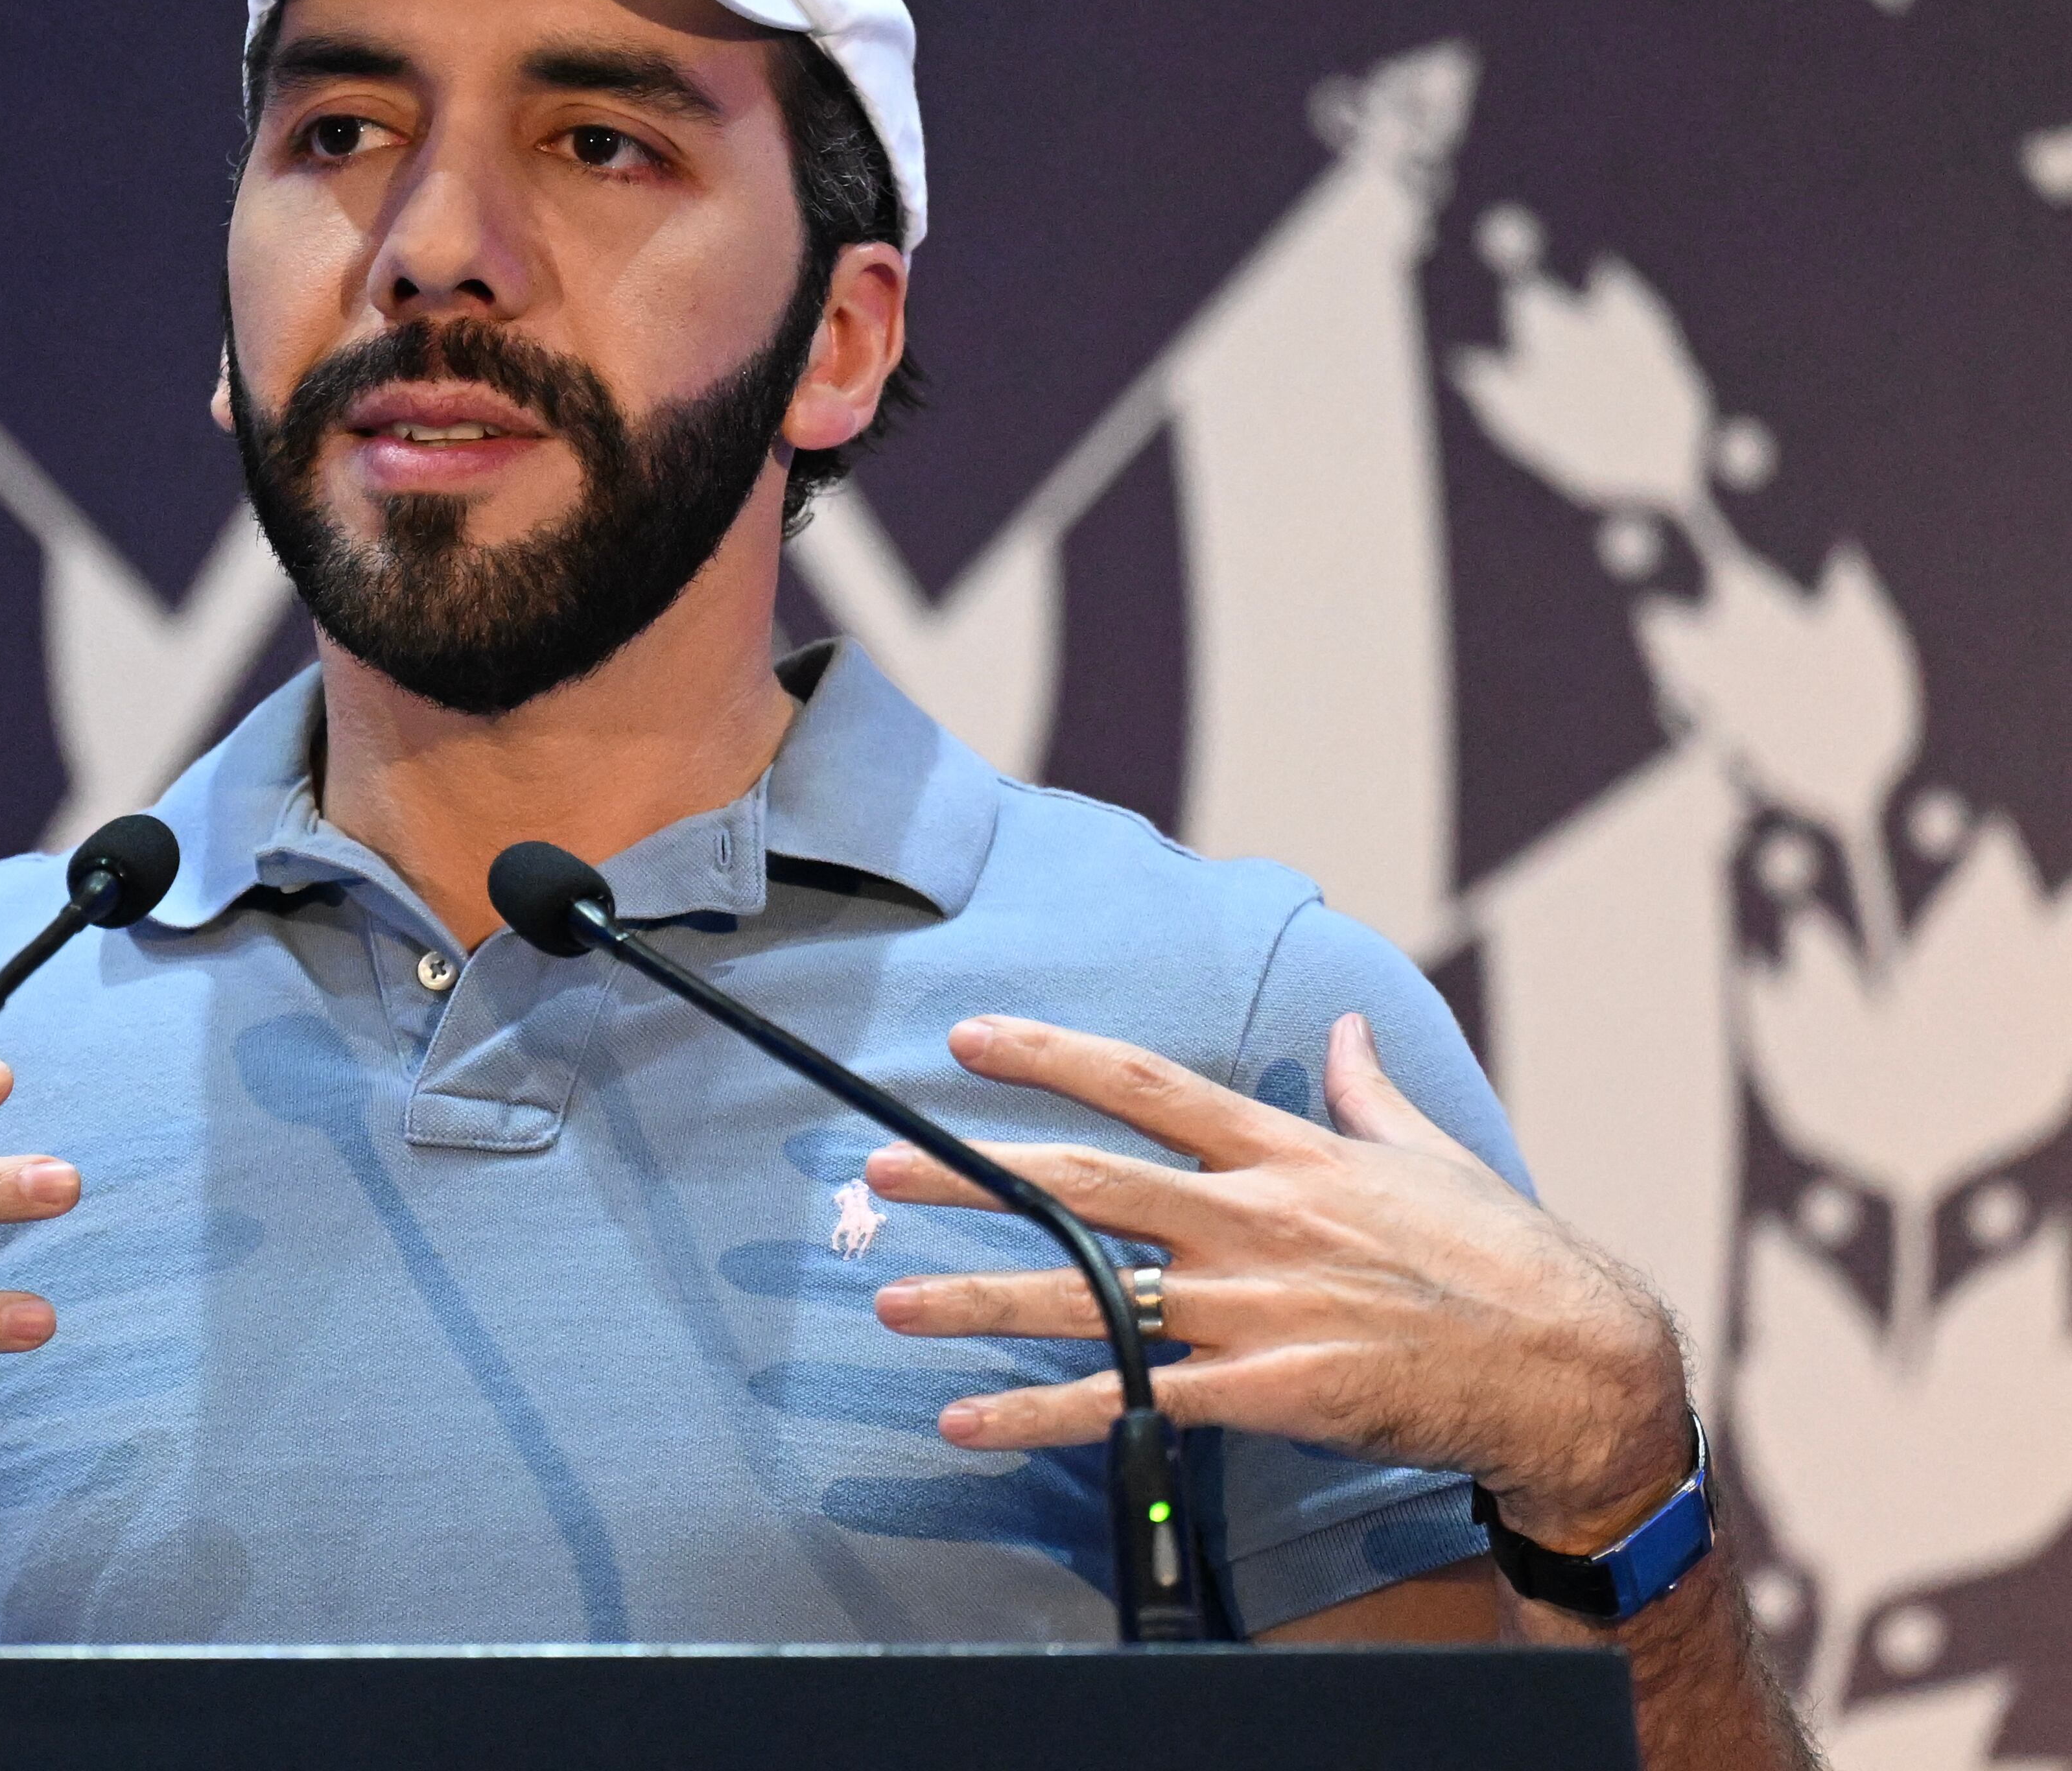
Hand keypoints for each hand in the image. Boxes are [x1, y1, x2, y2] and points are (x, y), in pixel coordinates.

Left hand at [865, 1013, 1691, 1550]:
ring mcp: (1253, 1309)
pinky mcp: (1265, 1394)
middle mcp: (1253, 1221)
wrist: (1574, 1367)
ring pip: (1087, 1298)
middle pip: (1083, 1184)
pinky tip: (967, 1421)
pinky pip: (1129, 1405)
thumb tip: (1342, 1029)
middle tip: (876, 1169)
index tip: (968, 1039)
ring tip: (888, 1301)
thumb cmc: (1506, 1256)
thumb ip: (1366, 1091)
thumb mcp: (1431, 1152)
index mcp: (1286, 1154)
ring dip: (977, 1301)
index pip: (1143, 1086)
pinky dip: (1042, 1415)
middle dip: (971, 1174)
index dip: (1049, 1056)